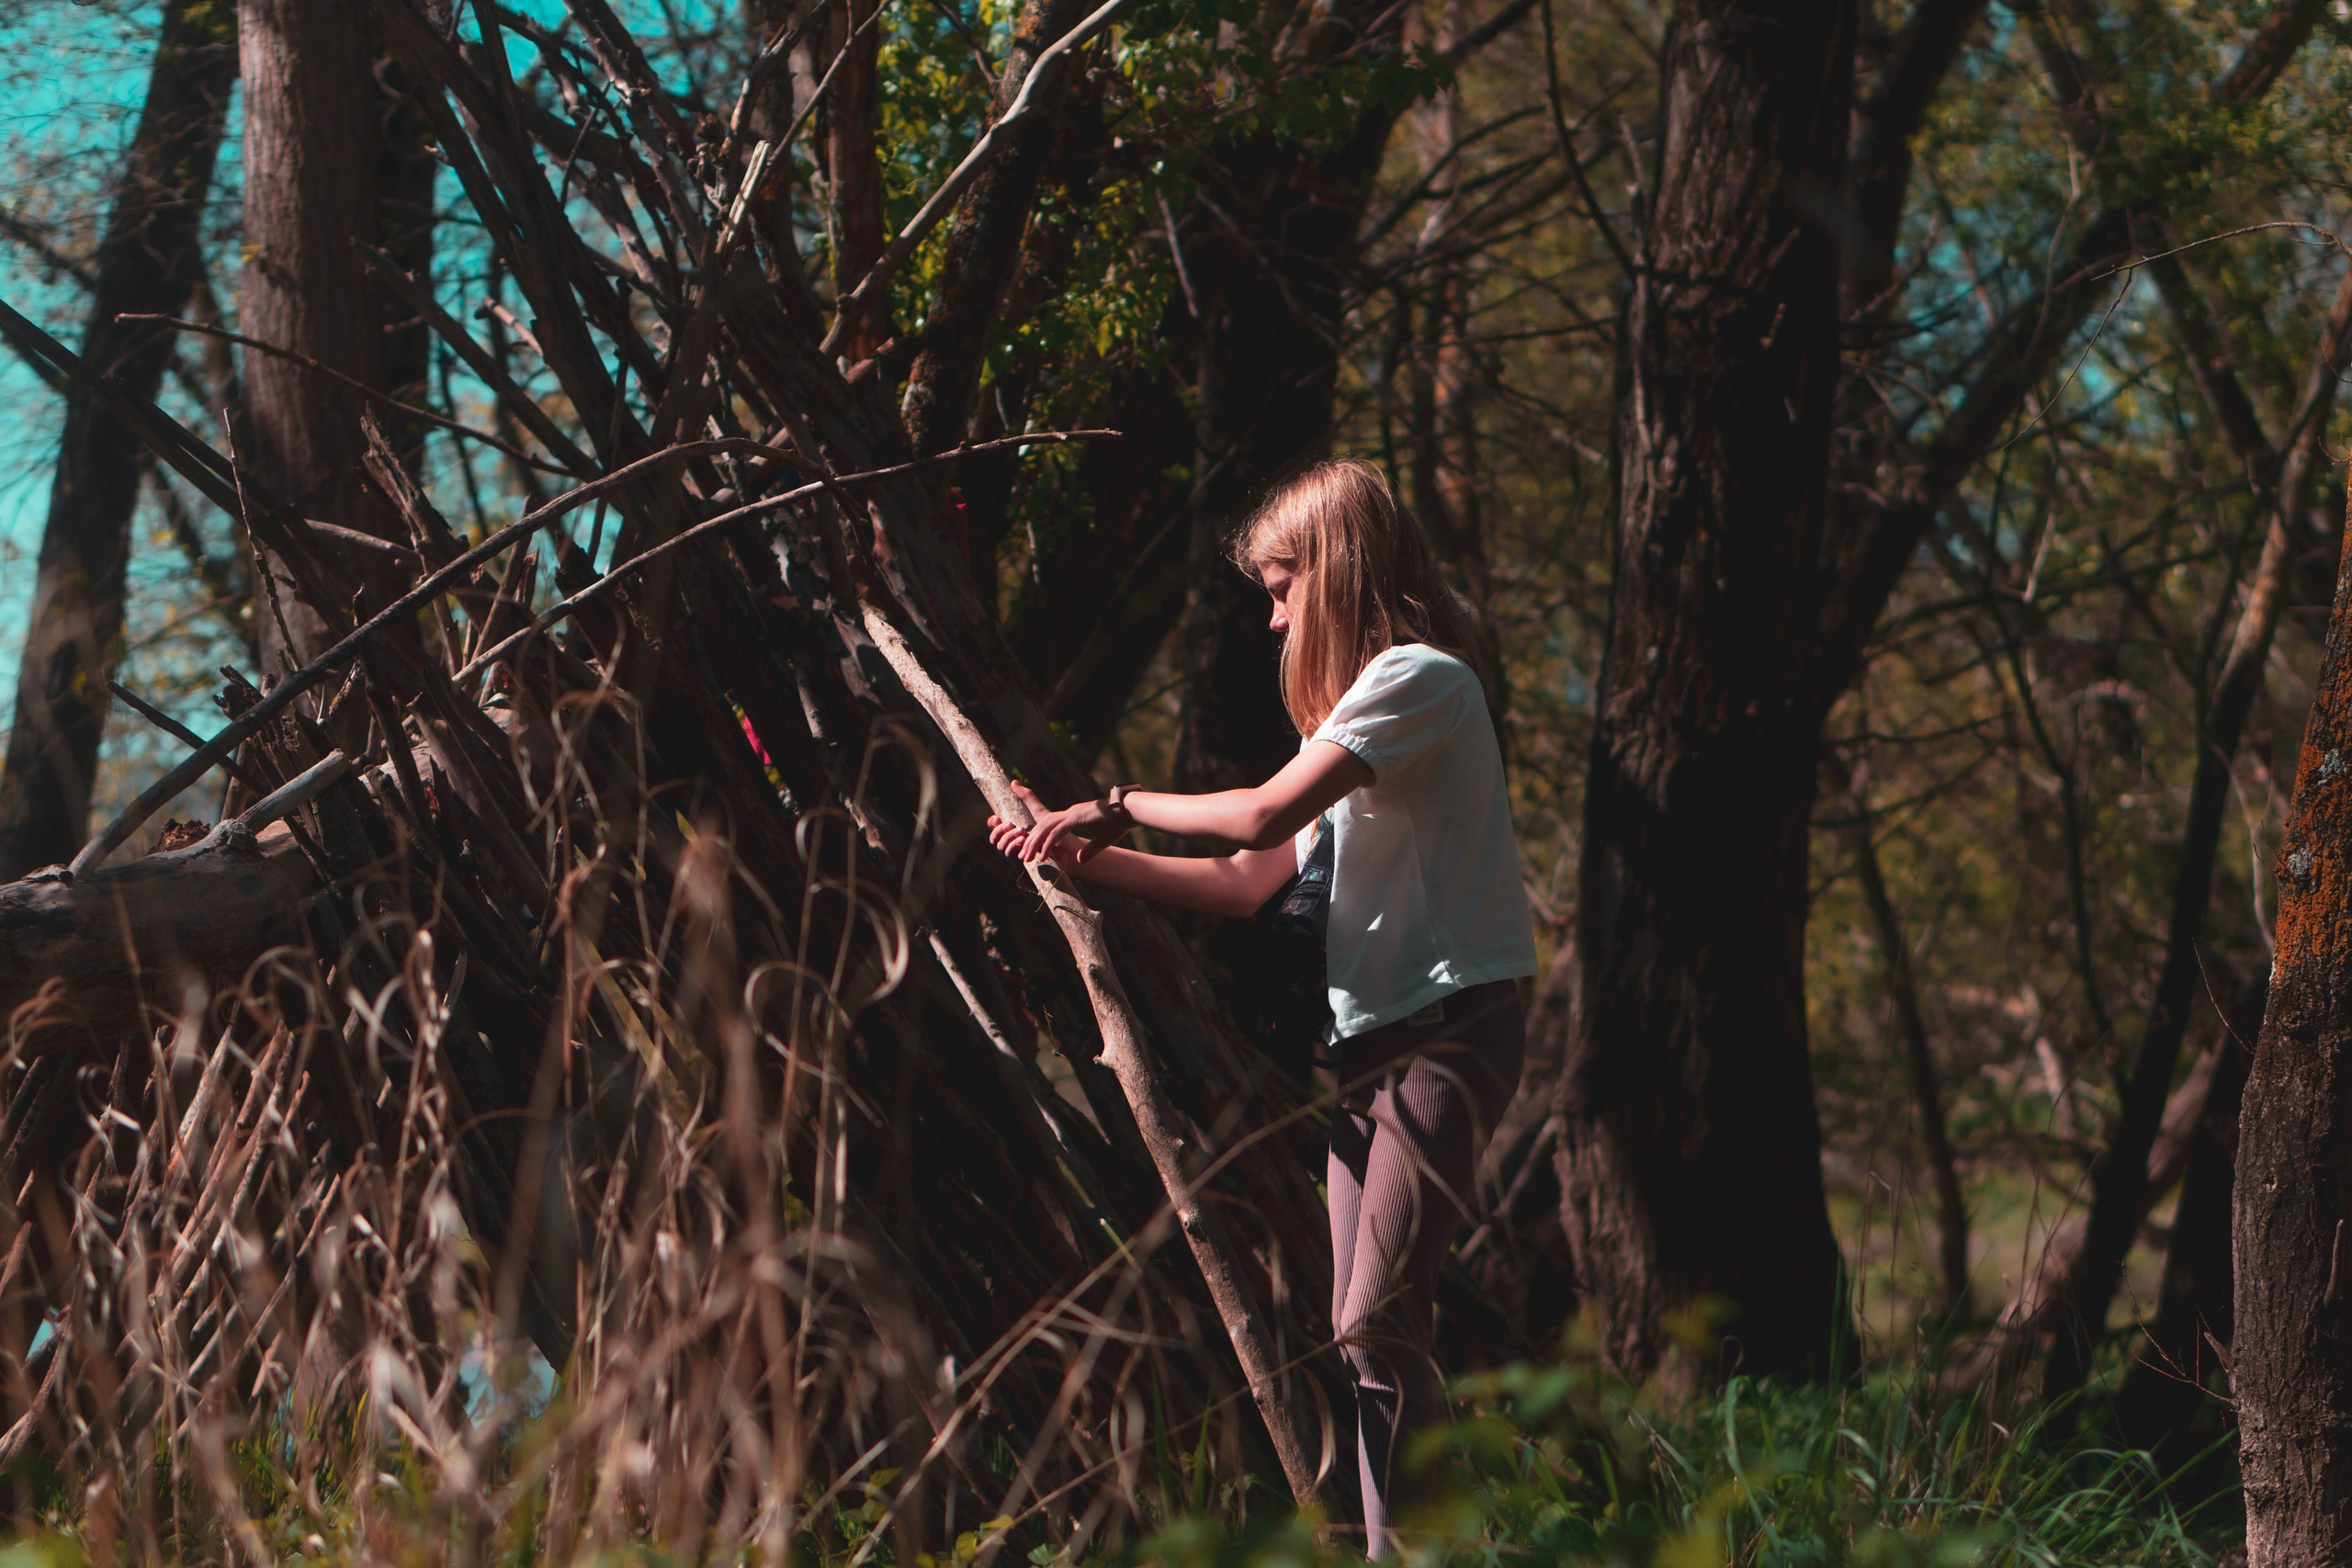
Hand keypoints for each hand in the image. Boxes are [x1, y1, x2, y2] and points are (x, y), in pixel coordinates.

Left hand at [986, 782, 1129, 867]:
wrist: (1130, 811)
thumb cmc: (1119, 822)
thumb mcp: (1102, 841)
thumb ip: (1090, 850)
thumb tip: (1080, 861)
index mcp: (1074, 816)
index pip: (1050, 824)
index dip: (1039, 835)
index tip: (1030, 848)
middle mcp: (1069, 813)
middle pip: (1043, 826)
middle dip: (1031, 841)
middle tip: (1023, 858)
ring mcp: (1072, 814)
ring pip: (1046, 828)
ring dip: (1035, 844)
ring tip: (1028, 859)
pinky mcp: (1077, 818)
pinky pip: (1057, 832)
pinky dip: (1048, 844)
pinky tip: (1044, 856)